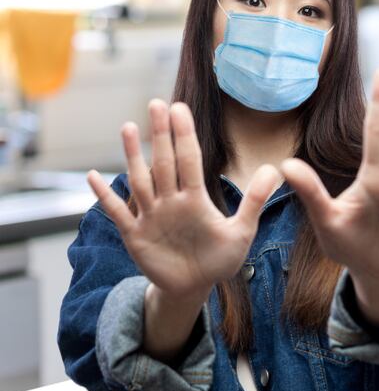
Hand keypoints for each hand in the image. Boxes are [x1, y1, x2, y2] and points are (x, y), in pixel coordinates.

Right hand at [89, 100, 280, 300]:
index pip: (190, 161)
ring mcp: (151, 217)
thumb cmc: (219, 258)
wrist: (195, 287)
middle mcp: (171, 201)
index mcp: (195, 199)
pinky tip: (92, 176)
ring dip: (132, 156)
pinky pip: (117, 213)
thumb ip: (254, 200)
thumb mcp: (242, 231)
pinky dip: (105, 197)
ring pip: (140, 181)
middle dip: (161, 134)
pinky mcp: (135, 236)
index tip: (180, 108)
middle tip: (156, 102)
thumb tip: (275, 169)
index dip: (185, 136)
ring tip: (128, 127)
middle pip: (164, 163)